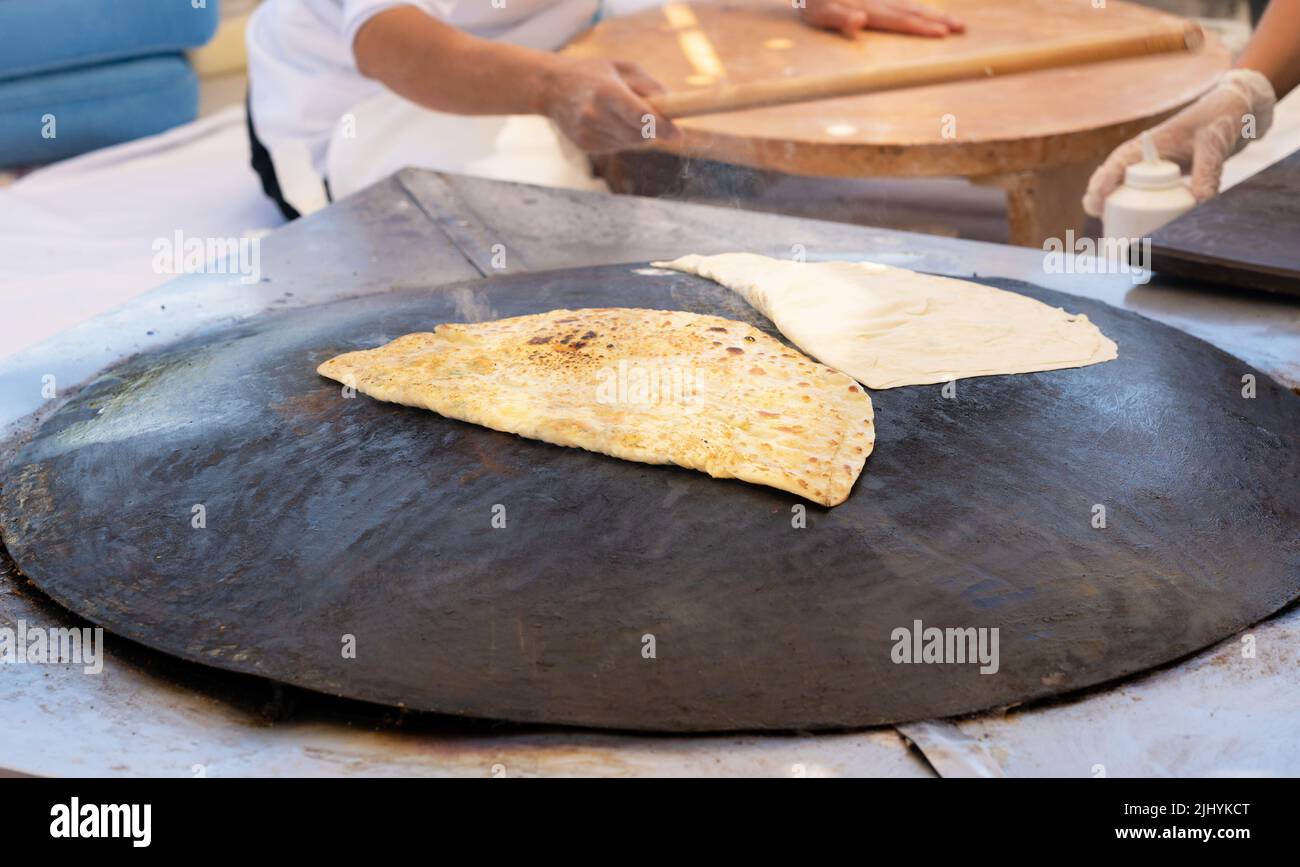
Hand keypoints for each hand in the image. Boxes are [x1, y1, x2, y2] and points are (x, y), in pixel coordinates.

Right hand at [541, 57, 680, 152]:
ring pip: (629, 143)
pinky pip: (616, 147)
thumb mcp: (623, 68)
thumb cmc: (594, 73)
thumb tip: (675, 106)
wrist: (551, 86)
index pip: (640, 117)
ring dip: (637, 133)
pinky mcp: (584, 145)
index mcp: (606, 92)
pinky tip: (609, 121)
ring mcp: (588, 133)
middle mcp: (595, 115)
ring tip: (624, 113)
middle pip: (638, 135)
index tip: (678, 134)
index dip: (662, 127)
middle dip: (653, 130)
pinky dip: (621, 137)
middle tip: (657, 118)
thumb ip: (650, 87)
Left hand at [799, 0, 964, 36]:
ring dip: (933, 14)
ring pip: (912, 6)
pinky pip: (903, 2)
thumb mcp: (821, 15)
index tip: (942, 34)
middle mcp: (879, 2)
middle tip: (962, 28)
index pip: (900, 21)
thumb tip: (859, 21)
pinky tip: (927, 12)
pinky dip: (918, 7)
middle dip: (938, 20)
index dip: (921, 28)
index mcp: (869, 10)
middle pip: (913, 12)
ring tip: (955, 22)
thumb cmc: (814, 3)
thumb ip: (840, 18)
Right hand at [1083, 69, 1276, 215]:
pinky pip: (1141, 197)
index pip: (1115, 164)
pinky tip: (1135, 227)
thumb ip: (1208, 172)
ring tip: (1113, 228)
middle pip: (1109, 180)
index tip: (1098, 201)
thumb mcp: (1213, 145)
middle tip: (1102, 219)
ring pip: (1120, 191)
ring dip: (1113, 208)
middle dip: (1098, 200)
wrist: (1236, 113)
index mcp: (1147, 145)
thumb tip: (1201, 203)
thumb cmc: (1220, 119)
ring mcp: (1152, 171)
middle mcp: (1144, 159)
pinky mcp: (1164, 181)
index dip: (1102, 183)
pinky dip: (1134, 212)